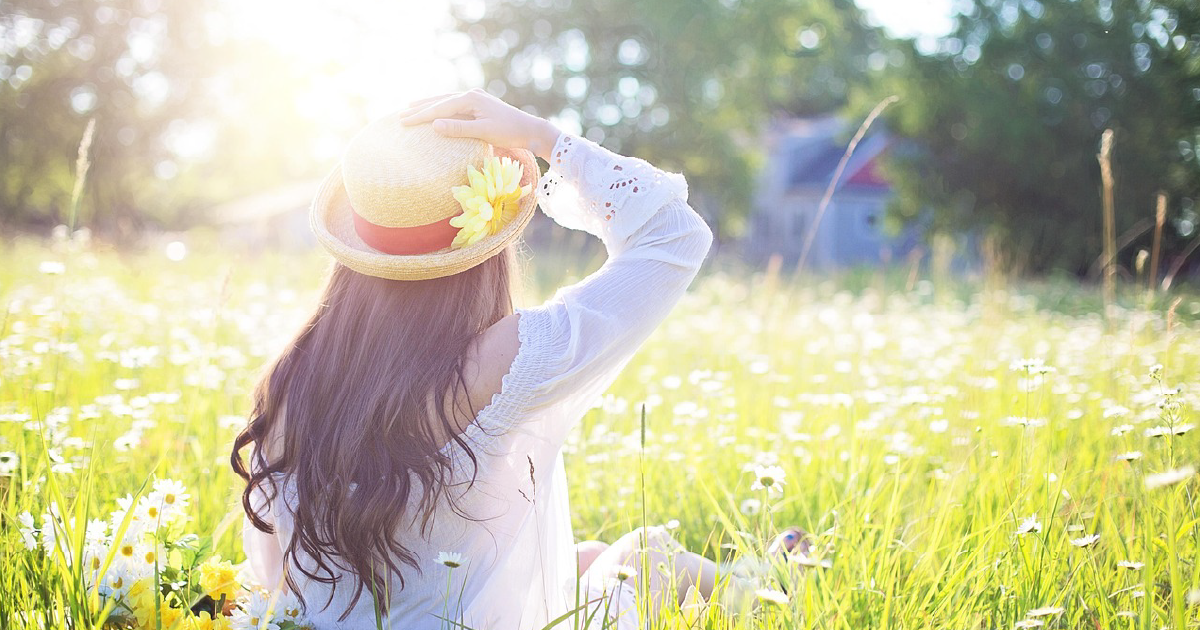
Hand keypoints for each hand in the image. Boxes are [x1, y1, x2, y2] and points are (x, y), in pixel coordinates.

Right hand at [397, 89, 560, 161]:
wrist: (530, 130)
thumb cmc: (509, 132)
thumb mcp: (483, 132)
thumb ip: (458, 128)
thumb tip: (434, 124)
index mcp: (470, 99)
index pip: (439, 107)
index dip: (420, 116)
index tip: (403, 122)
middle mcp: (471, 94)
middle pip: (439, 101)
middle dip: (419, 108)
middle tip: (399, 116)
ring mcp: (475, 98)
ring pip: (445, 100)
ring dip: (428, 105)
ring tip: (411, 108)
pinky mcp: (479, 104)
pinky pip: (454, 104)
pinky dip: (441, 107)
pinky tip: (435, 110)